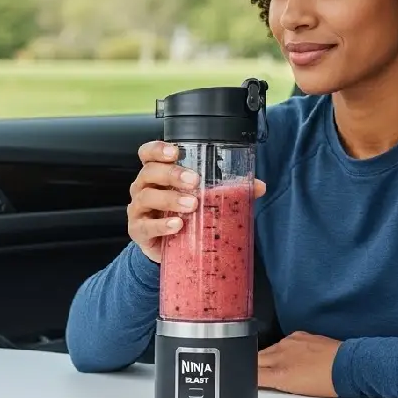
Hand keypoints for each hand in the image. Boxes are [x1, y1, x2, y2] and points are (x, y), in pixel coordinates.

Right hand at [128, 140, 266, 262]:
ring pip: (147, 197)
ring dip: (170, 199)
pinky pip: (146, 226)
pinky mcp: (139, 231)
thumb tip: (258, 186)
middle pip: (149, 172)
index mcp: (157, 174)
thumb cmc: (181, 215)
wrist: (168, 248)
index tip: (176, 152)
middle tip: (194, 181)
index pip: (147, 154)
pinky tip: (177, 225)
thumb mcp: (201, 199)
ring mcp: (138, 210)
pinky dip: (162, 225)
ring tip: (192, 205)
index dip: (158, 149)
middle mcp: (143, 188)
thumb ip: (227, 190)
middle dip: (171, 174)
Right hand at [257, 331, 340, 397]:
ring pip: (269, 348)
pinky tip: (293, 355)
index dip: (249, 376)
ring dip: (269, 357)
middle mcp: (280, 354)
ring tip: (281, 366)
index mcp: (279, 373)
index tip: (250, 379)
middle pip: (256, 358)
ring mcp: (289, 342)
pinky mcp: (299, 335)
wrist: (348, 366)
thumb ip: (274, 381)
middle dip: (254, 365)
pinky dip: (284, 348)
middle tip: (260, 373)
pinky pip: (284, 341)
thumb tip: (262, 378)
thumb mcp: (296, 389)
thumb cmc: (328, 382)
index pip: (254, 373)